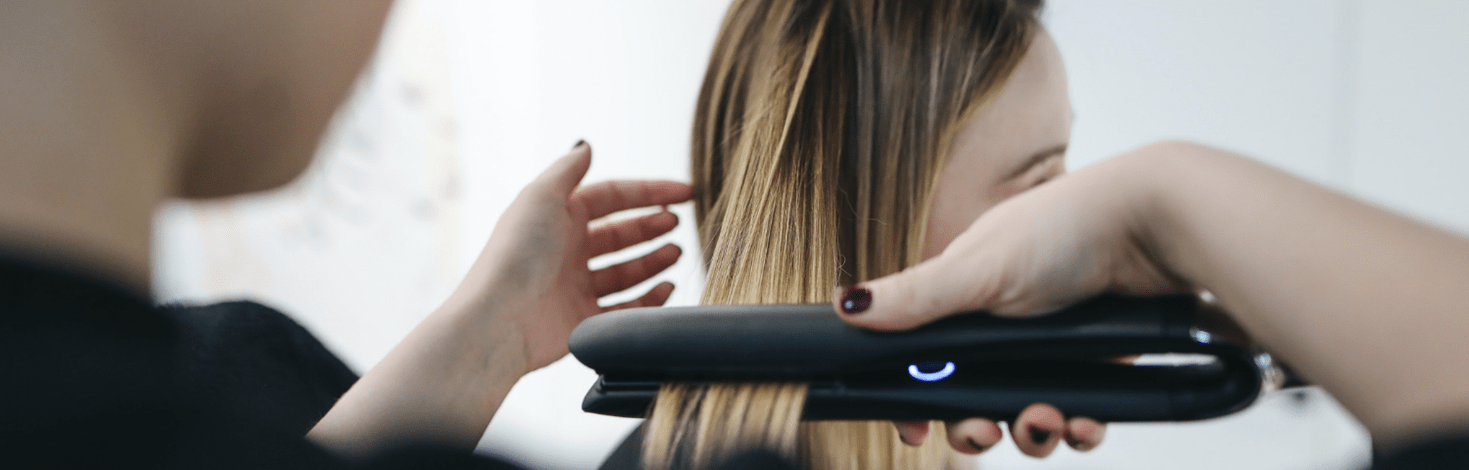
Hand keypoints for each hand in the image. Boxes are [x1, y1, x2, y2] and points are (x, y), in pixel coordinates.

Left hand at [450, 142, 692, 374]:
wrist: (499, 320)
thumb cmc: (516, 255)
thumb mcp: (541, 196)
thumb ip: (568, 169)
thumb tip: (586, 145)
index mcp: (557, 217)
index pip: (612, 197)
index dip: (649, 192)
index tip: (686, 193)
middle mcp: (567, 250)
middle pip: (620, 233)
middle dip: (651, 226)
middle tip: (677, 224)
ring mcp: (576, 286)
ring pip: (626, 270)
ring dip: (653, 260)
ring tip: (676, 253)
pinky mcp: (584, 321)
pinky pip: (626, 308)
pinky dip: (649, 298)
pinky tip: (666, 286)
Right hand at [834, 147, 1192, 455]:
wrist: (1158, 227)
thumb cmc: (1065, 227)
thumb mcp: (977, 268)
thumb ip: (914, 298)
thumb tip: (845, 305)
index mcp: (964, 296)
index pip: (924, 359)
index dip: (917, 398)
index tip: (915, 429)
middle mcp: (1003, 324)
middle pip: (972, 398)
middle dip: (974, 427)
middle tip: (984, 432)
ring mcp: (1051, 347)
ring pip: (1025, 413)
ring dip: (1030, 431)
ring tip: (1045, 422)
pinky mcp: (1099, 365)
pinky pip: (1078, 415)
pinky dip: (1078, 427)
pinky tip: (1084, 423)